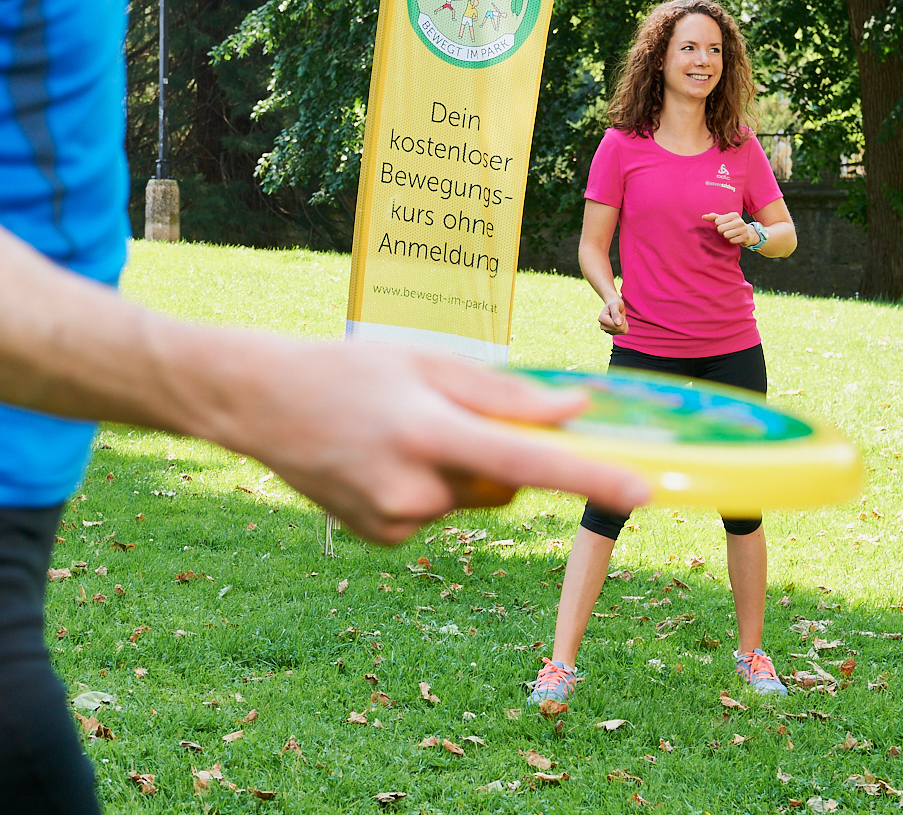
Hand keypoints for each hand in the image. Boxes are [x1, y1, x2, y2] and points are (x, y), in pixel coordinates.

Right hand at [205, 342, 647, 543]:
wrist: (261, 404)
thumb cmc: (348, 370)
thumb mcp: (425, 362)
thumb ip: (503, 393)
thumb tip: (574, 411)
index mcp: (428, 432)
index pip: (525, 463)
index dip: (588, 478)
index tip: (641, 491)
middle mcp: (414, 488)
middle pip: (504, 485)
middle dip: (500, 456)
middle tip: (451, 416)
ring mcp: (396, 522)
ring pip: (470, 500)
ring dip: (459, 472)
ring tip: (401, 435)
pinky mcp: (384, 539)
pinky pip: (437, 514)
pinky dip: (428, 490)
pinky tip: (383, 461)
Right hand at [597, 295, 627, 335]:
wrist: (614, 305)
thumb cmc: (614, 303)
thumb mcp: (615, 305)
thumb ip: (616, 314)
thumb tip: (618, 324)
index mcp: (602, 319)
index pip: (617, 325)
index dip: (622, 318)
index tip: (618, 312)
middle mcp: (603, 326)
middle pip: (620, 329)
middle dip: (623, 321)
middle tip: (619, 314)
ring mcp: (607, 330)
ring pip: (622, 331)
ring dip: (624, 323)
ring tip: (619, 317)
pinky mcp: (612, 332)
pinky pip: (623, 332)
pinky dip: (624, 326)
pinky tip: (619, 321)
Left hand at [702, 211, 755, 246]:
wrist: (748, 232)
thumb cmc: (732, 225)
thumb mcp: (724, 219)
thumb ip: (713, 217)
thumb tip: (703, 217)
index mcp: (734, 214)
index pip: (717, 221)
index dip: (718, 225)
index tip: (724, 225)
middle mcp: (739, 220)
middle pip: (720, 229)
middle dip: (721, 231)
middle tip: (727, 230)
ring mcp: (743, 229)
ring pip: (726, 235)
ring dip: (726, 236)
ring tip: (731, 234)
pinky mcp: (745, 237)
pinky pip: (731, 241)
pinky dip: (731, 241)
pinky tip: (735, 238)